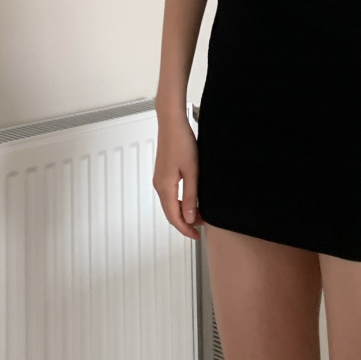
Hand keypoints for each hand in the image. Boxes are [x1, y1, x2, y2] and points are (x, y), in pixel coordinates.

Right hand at [152, 114, 201, 240]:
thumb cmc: (182, 143)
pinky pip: (170, 194)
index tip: (197, 236)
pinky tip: (191, 199)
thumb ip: (190, 196)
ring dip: (183, 211)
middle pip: (170, 213)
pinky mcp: (162, 173)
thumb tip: (188, 218)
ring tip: (199, 213)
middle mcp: (159, 185)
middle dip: (185, 222)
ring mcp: (159, 179)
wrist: (172, 123)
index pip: (173, 218)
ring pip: (170, 204)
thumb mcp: (192, 172)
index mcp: (165, 187)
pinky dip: (180, 202)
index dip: (185, 229)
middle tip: (201, 226)